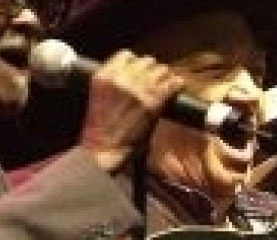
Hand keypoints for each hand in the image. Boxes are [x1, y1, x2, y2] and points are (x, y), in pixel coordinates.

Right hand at [79, 50, 184, 171]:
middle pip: (146, 61)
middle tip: (155, 80)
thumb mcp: (99, 97)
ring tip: (166, 83)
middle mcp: (121, 78)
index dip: (136, 62)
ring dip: (164, 76)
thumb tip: (133, 77)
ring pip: (160, 69)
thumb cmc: (100, 129)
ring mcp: (138, 89)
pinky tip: (177, 86)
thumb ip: (114, 83)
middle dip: (151, 70)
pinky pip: (171, 83)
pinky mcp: (152, 102)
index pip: (126, 55)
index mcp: (104, 75)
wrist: (103, 148)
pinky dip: (176, 84)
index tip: (140, 70)